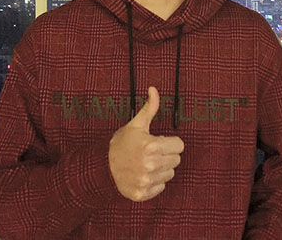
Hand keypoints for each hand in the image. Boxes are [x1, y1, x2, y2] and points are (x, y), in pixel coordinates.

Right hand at [108, 86, 183, 201]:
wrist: (102, 166)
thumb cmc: (121, 143)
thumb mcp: (136, 124)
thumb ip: (149, 108)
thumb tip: (153, 89)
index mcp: (151, 146)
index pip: (179, 146)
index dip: (170, 142)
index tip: (159, 142)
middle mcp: (150, 164)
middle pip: (176, 160)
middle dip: (166, 154)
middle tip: (152, 152)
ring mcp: (146, 180)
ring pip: (169, 174)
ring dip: (161, 168)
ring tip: (146, 163)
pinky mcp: (142, 193)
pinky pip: (161, 187)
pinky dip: (154, 182)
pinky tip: (143, 174)